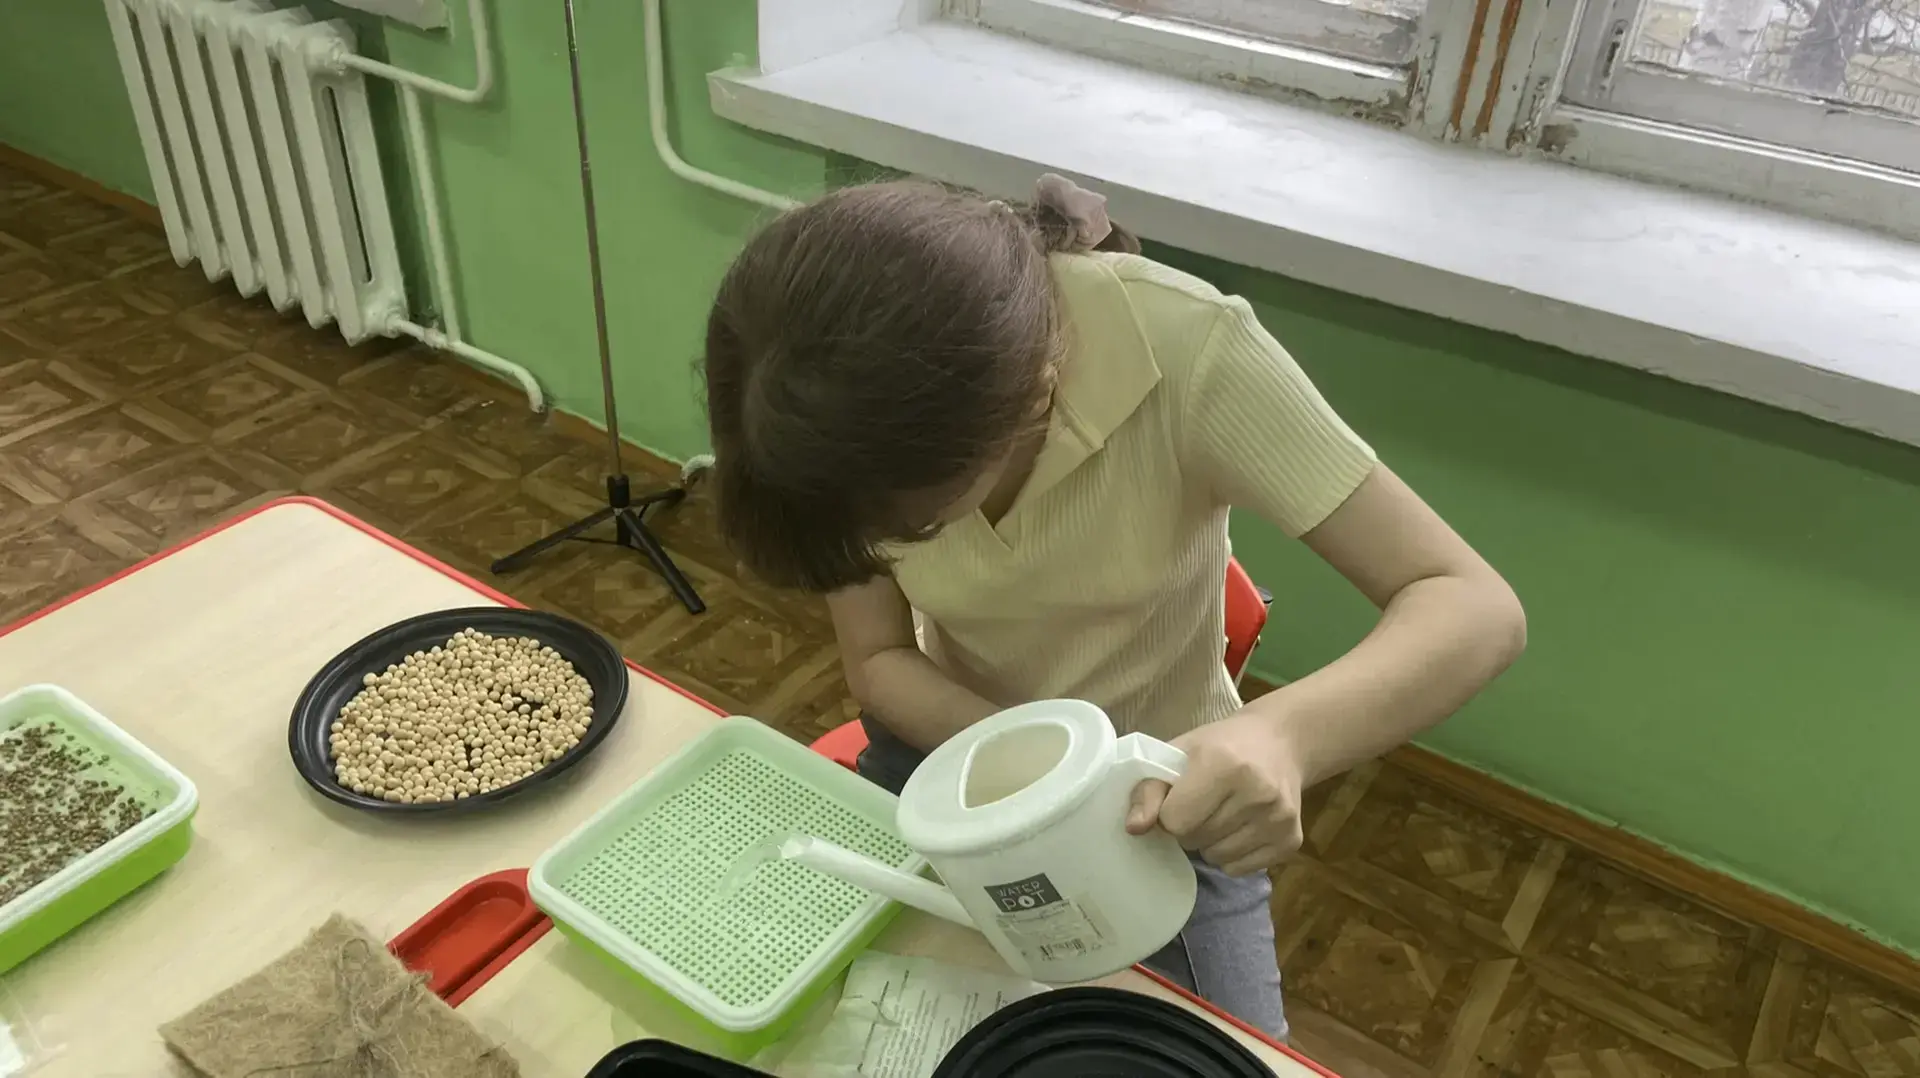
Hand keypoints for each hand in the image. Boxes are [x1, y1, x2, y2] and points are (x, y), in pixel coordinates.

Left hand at [1126, 710, 1305, 875]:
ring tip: (1224, 813)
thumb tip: (1133, 829)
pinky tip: (1243, 825)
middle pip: (1195, 840)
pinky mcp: (1292, 841)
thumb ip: (1149, 789)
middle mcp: (1257, 792)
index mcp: (1224, 764)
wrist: (1281, 742)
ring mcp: (1278, 819)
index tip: (1178, 798)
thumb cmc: (1221, 746)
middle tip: (1203, 803)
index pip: (1175, 820)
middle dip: (1190, 827)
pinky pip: (1240, 869)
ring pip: (1217, 858)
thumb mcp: (1180, 753)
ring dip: (1210, 842)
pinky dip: (1233, 854)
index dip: (1169, 813)